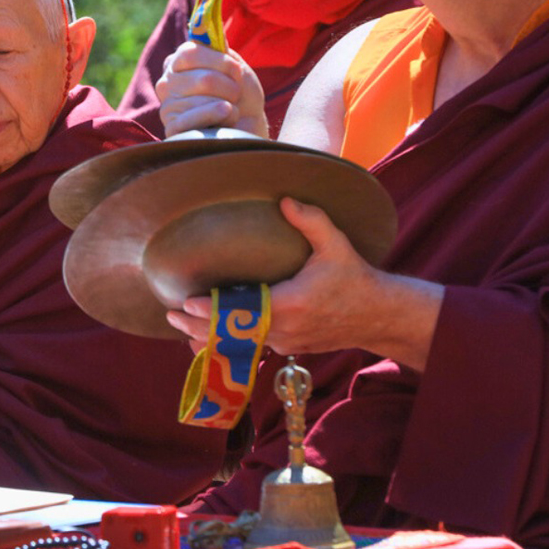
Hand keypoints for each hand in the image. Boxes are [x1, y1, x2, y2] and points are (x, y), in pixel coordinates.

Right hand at [155, 41, 267, 138]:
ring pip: (202, 99)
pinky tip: (227, 119)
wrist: (247, 127)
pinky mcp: (173, 130)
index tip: (237, 70)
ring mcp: (168, 107)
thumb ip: (218, 46)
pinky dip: (218, 117)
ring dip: (228, 105)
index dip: (219, 61)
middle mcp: (168, 82)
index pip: (190, 52)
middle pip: (202, 78)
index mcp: (178, 62)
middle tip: (237, 94)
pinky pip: (195, 120)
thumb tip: (206, 21)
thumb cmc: (240, 95)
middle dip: (229, 87)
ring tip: (230, 110)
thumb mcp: (233, 65)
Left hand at [166, 198, 443, 370]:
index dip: (212, 309)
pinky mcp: (288, 348)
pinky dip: (229, 346)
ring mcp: (286, 342)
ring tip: (182, 330)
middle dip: (199, 325)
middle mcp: (285, 328)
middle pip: (234, 332)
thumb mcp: (336, 244)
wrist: (376, 314)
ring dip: (210, 339)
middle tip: (171, 314)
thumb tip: (284, 198)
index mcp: (292, 303)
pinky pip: (252, 349)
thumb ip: (311, 220)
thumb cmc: (353, 276)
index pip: (243, 310)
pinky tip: (207, 343)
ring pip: (240, 345)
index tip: (186, 302)